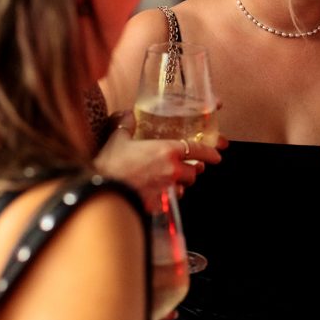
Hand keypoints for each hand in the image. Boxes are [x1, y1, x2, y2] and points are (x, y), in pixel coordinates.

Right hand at [96, 111, 225, 197]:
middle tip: (188, 168)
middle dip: (191, 170)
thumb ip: (126, 125)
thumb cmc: (111, 165)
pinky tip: (158, 193)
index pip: (197, 150)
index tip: (217, 155)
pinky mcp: (158, 205)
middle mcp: (171, 171)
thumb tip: (126, 115)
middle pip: (193, 173)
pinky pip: (170, 200)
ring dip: (180, 184)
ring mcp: (166, 189)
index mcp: (167, 151)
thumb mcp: (118, 140)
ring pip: (183, 188)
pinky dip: (167, 197)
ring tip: (171, 181)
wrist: (102, 192)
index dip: (209, 153)